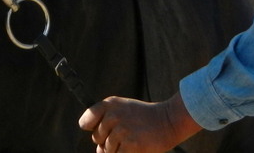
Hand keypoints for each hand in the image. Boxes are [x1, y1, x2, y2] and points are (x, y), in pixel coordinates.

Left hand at [78, 93, 201, 152]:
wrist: (167, 120)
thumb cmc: (143, 118)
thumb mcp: (122, 110)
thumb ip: (106, 125)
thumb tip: (98, 152)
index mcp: (109, 104)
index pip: (86, 121)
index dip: (91, 128)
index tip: (102, 130)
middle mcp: (113, 115)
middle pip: (96, 138)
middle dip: (107, 141)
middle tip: (124, 134)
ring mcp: (122, 130)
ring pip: (107, 150)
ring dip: (118, 150)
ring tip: (132, 139)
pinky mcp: (131, 144)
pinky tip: (135, 146)